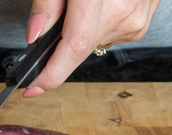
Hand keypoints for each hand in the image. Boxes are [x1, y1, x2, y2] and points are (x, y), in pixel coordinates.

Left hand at [22, 0, 160, 97]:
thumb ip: (47, 3)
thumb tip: (34, 37)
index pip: (74, 48)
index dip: (51, 74)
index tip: (32, 89)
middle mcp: (122, 11)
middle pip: (80, 49)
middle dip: (61, 45)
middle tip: (58, 20)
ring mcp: (135, 21)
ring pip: (93, 43)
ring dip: (81, 32)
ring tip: (86, 3)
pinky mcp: (140, 25)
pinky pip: (108, 36)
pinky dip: (97, 27)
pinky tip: (101, 7)